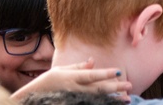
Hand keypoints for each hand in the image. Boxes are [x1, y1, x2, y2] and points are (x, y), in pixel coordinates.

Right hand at [12, 59, 132, 101]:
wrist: (32, 99)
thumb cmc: (46, 83)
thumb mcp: (60, 70)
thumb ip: (78, 67)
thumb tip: (92, 61)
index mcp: (71, 78)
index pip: (91, 75)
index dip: (105, 73)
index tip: (119, 71)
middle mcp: (74, 90)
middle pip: (98, 89)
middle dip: (115, 87)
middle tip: (129, 86)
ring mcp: (75, 100)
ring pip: (98, 100)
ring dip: (113, 100)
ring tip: (126, 99)